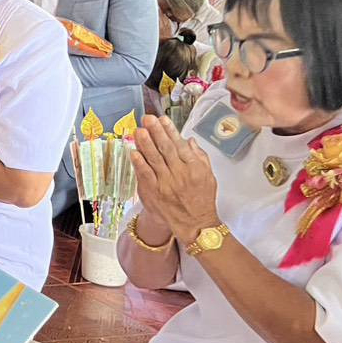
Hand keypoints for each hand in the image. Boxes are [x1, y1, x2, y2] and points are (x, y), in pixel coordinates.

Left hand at [129, 114, 221, 244]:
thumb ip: (199, 156)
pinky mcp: (154, 192)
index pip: (180, 145)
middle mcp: (180, 174)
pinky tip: (133, 151)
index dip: (170, 130)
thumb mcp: (208, 175)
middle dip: (156, 132)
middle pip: (165, 149)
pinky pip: (145, 175)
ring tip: (139, 130)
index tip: (162, 119)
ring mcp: (165, 183)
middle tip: (148, 119)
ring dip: (145, 143)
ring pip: (153, 159)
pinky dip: (139, 163)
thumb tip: (188, 140)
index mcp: (194, 168)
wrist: (194, 224)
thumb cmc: (201, 199)